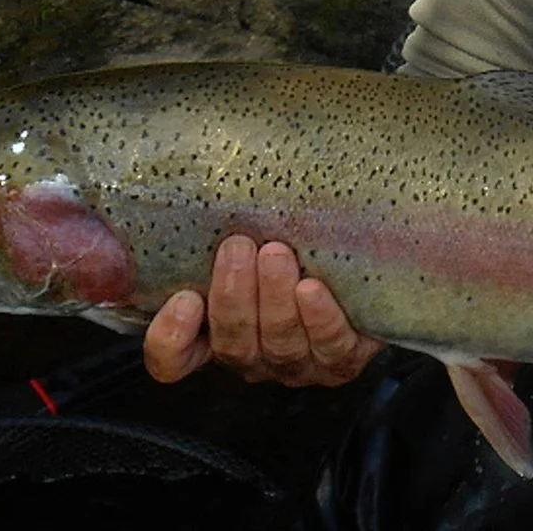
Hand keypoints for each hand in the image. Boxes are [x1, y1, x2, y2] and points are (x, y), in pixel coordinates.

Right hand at [142, 235, 384, 385]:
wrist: (362, 259)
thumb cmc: (293, 239)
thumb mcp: (247, 231)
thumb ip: (210, 223)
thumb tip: (177, 169)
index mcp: (215, 332)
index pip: (173, 359)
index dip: (170, 342)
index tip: (182, 300)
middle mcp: (252, 354)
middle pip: (232, 345)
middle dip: (233, 297)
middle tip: (240, 248)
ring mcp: (297, 362)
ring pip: (277, 347)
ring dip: (274, 302)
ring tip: (278, 257)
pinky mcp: (342, 359)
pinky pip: (329, 349)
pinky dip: (320, 321)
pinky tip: (313, 290)